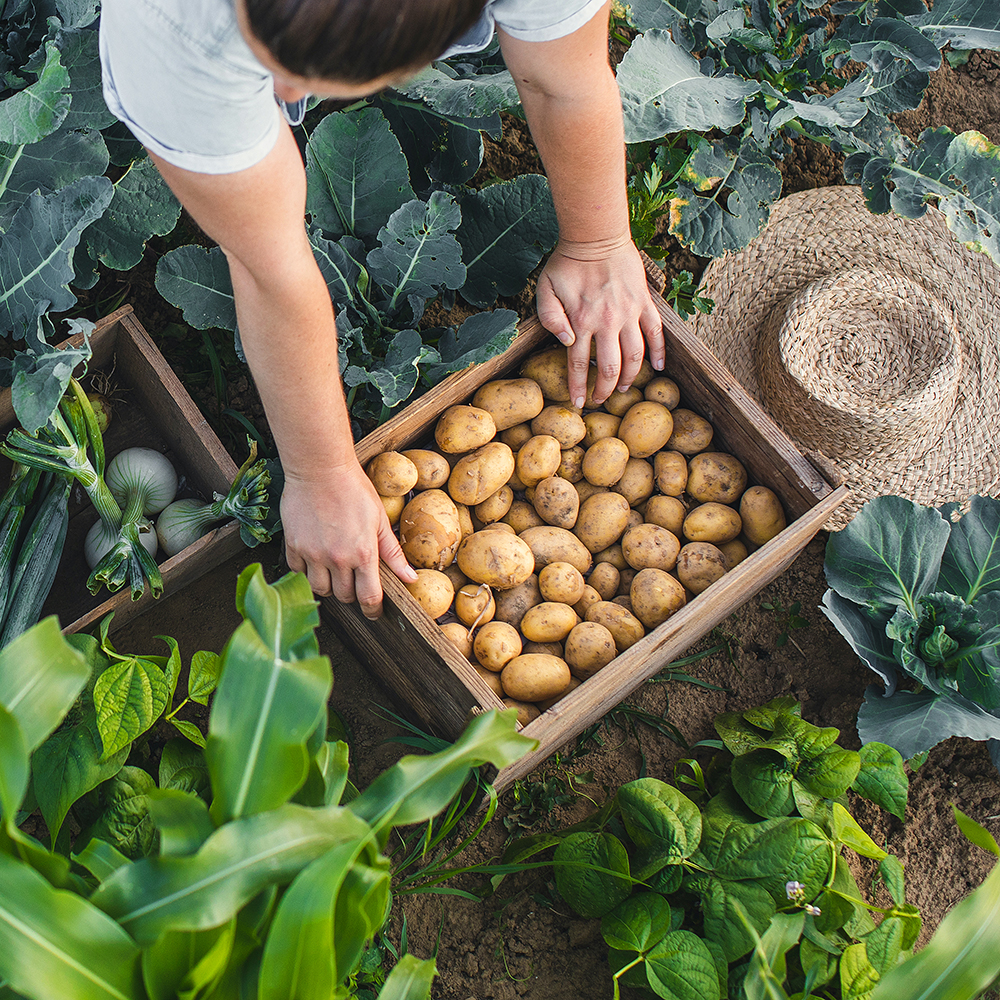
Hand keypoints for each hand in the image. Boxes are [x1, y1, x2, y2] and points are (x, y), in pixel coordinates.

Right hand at [280, 461, 416, 618]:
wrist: (320, 468)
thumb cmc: (354, 489)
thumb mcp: (379, 520)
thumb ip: (393, 552)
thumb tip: (411, 578)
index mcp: (363, 554)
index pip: (369, 597)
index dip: (373, 610)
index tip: (374, 613)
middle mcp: (337, 559)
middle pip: (343, 596)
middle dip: (351, 595)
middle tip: (354, 583)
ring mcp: (313, 554)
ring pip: (319, 589)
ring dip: (328, 586)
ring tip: (334, 572)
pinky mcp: (293, 546)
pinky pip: (298, 572)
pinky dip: (306, 571)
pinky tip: (315, 559)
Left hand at [536, 239, 663, 407]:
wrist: (596, 236)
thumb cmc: (565, 264)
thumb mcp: (545, 289)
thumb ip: (550, 318)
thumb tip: (567, 342)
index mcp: (581, 321)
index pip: (579, 365)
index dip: (579, 388)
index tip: (578, 403)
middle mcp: (607, 321)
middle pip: (610, 368)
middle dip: (605, 390)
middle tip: (600, 400)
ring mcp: (629, 313)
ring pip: (634, 356)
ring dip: (630, 377)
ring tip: (624, 389)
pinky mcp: (644, 303)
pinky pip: (656, 333)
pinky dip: (659, 352)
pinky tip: (658, 368)